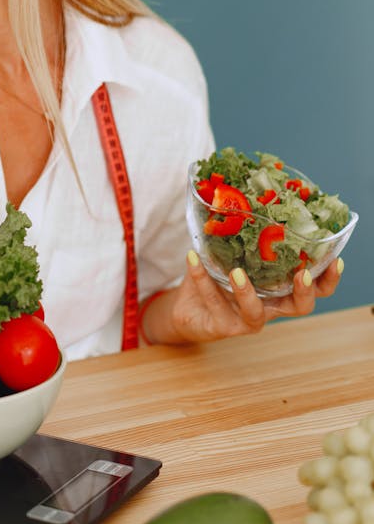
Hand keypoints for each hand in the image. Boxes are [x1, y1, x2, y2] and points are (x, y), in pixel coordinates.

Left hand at [166, 251, 344, 343]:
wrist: (187, 309)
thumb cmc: (216, 278)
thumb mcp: (230, 255)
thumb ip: (239, 235)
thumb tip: (240, 196)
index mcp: (278, 289)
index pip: (313, 288)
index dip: (327, 279)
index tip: (336, 259)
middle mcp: (269, 307)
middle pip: (299, 308)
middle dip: (304, 292)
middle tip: (302, 273)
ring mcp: (246, 321)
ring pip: (254, 313)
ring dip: (246, 291)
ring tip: (236, 271)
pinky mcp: (221, 327)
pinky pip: (213, 302)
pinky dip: (201, 278)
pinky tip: (192, 258)